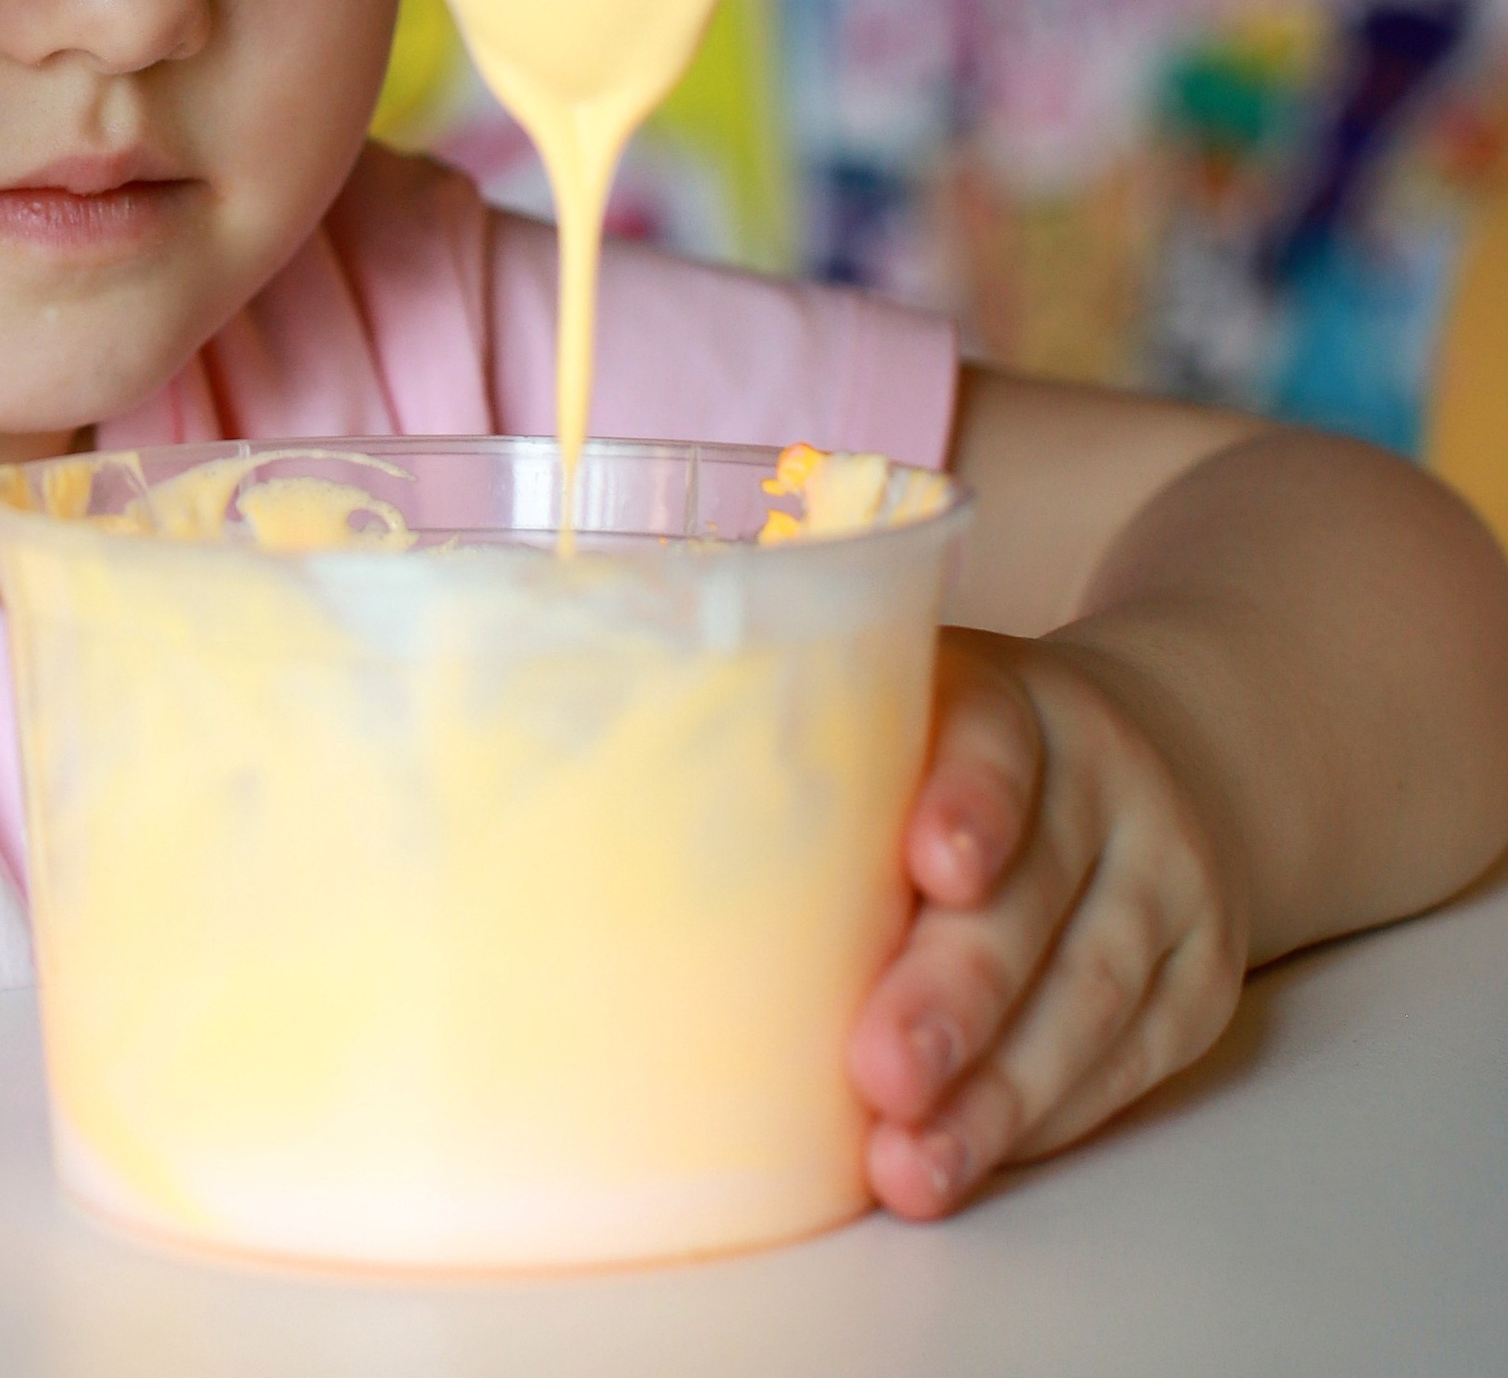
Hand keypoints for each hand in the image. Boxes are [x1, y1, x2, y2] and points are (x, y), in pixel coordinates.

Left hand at [847, 630, 1249, 1218]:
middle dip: (957, 994)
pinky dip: (1046, 1118)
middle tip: (883, 1072)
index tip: (931, 867)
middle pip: (1035, 892)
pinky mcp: (1202, 973)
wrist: (1135, 761)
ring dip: (998, 1095)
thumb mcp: (890, 717)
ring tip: (913, 1166)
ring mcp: (1165, 877)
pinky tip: (975, 1155)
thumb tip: (661, 875)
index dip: (968, 801)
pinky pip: (1128, 1060)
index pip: (992, 737)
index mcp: (1007, 697)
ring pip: (1089, 997)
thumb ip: (811, 769)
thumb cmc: (945, 757)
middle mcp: (1104, 778)